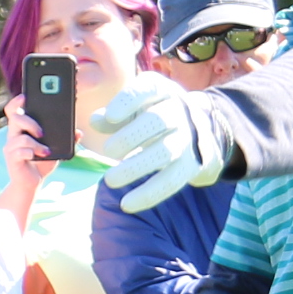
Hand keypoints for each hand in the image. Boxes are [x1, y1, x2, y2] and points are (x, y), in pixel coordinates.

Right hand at [0, 99, 60, 221]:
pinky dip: (33, 154)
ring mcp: (11, 147)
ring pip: (21, 138)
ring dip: (36, 145)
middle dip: (30, 122)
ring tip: (46, 151)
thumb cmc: (42, 162)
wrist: (32, 182)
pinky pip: (21, 152)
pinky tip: (40, 157)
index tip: (26, 96)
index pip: (13, 109)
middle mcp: (14, 135)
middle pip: (15, 118)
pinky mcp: (12, 158)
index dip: (17, 101)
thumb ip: (66, 140)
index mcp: (22, 128)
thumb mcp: (57, 149)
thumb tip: (79, 132)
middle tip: (42, 133)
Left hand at [97, 75, 229, 213]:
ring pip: (165, 152)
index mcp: (162, 91)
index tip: (111, 116)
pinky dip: (148, 194)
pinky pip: (171, 182)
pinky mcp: (190, 165)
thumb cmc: (153, 115)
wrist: (198, 131)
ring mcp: (186, 139)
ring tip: (110, 180)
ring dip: (136, 167)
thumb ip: (112, 116)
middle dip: (131, 136)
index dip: (129, 101)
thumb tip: (95, 121)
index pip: (148, 89)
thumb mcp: (135, 109)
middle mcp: (178, 111)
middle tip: (107, 151)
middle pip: (157, 121)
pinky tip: (127, 204)